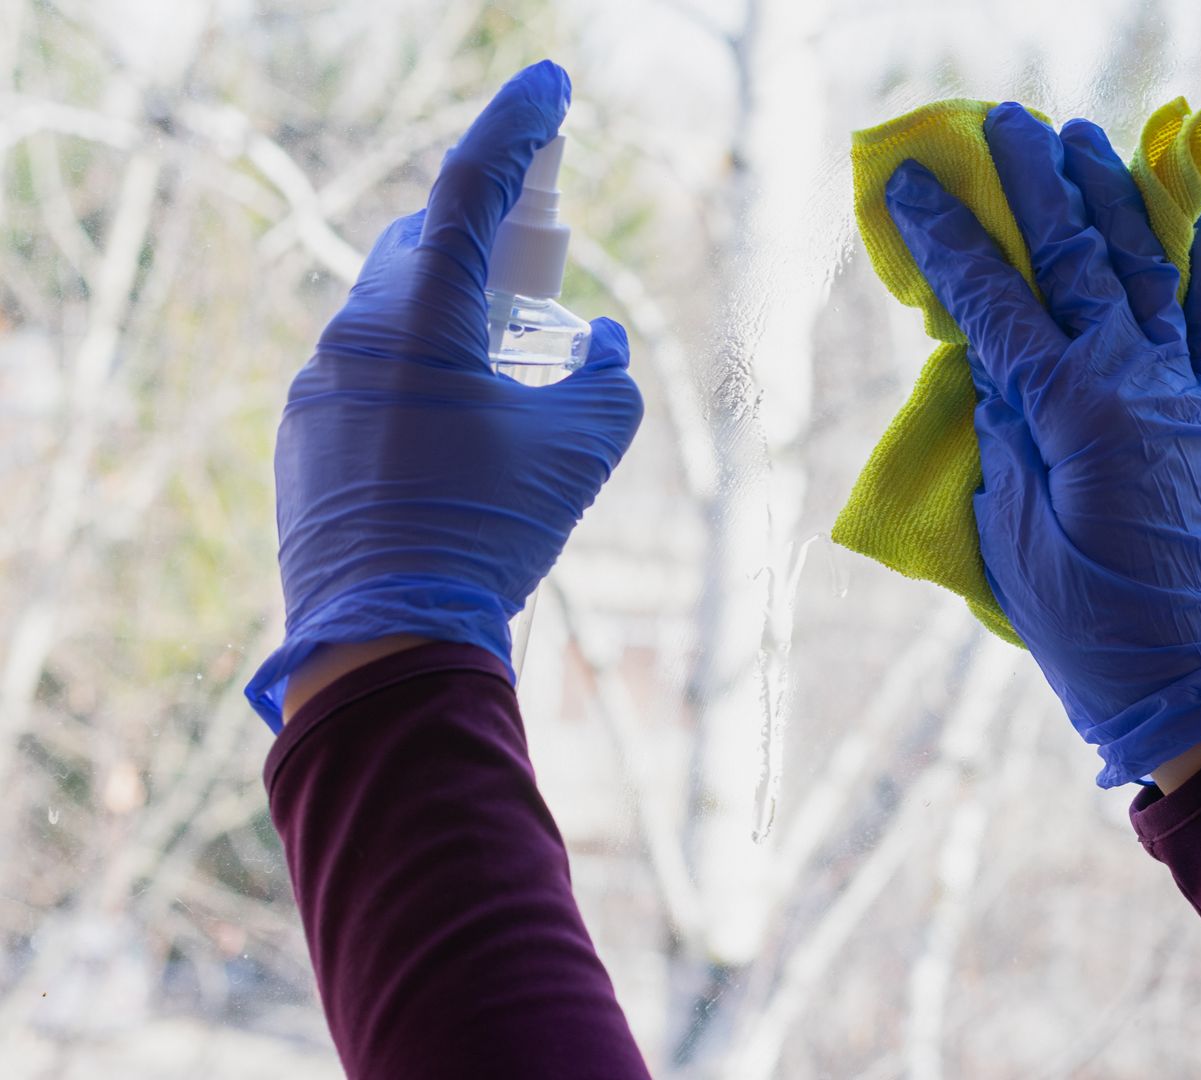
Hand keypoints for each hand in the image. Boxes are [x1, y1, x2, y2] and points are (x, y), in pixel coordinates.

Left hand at [245, 61, 642, 730]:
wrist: (384, 638)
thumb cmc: (490, 533)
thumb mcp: (583, 449)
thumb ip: (604, 374)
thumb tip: (591, 343)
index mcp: (420, 315)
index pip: (472, 186)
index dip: (518, 125)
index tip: (551, 83)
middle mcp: (353, 334)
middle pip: (422, 245)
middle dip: (484, 244)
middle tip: (537, 285)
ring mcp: (316, 387)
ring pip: (390, 314)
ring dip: (450, 320)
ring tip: (501, 386)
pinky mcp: (302, 437)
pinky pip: (364, 373)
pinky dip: (415, 375)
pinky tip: (450, 442)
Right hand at [884, 103, 1200, 786]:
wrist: (1172, 664)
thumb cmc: (1074, 610)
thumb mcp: (1010, 522)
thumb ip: (1002, 427)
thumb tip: (994, 361)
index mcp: (1071, 408)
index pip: (997, 302)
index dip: (951, 240)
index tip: (914, 185)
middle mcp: (1134, 378)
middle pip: (1078, 258)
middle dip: (1036, 183)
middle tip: (1006, 121)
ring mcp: (1182, 387)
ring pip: (1147, 267)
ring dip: (1110, 197)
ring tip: (1081, 139)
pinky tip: (1194, 215)